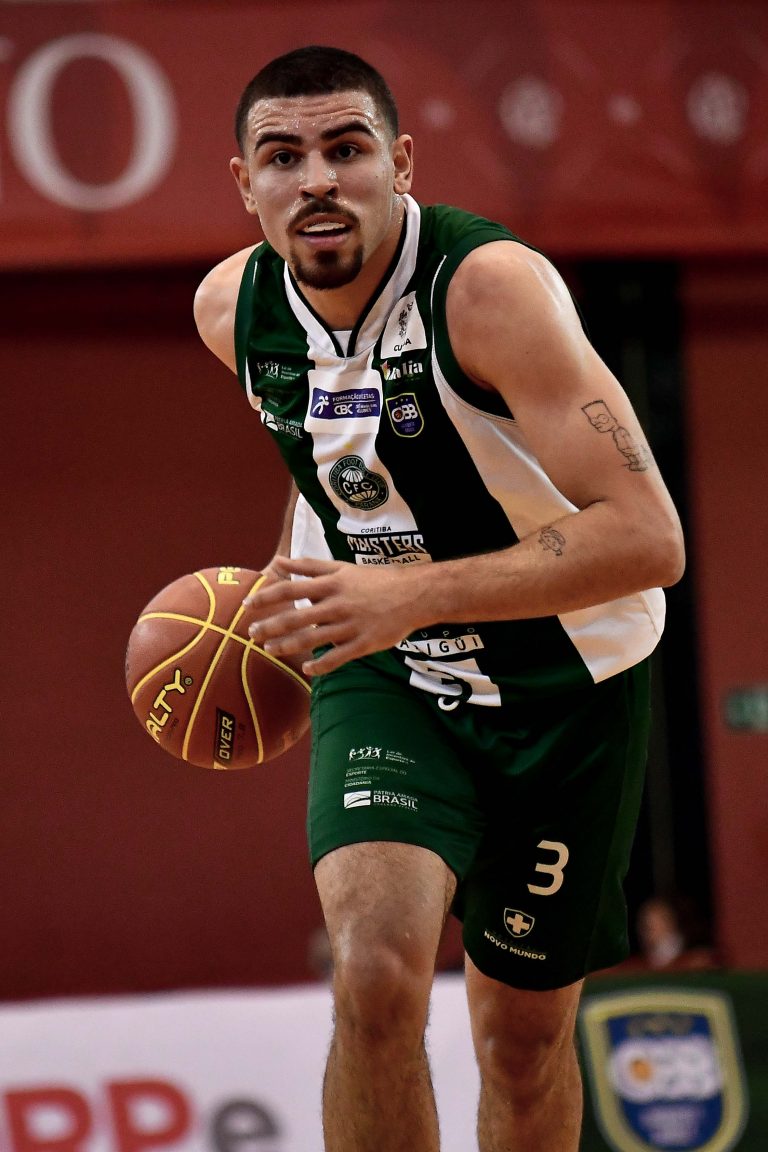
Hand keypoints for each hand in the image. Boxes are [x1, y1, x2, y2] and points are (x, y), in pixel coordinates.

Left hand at [243, 555, 425, 675]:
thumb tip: (278, 561)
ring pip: (313, 639)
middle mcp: (338, 604)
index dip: (267, 597)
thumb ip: (309, 567)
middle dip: (271, 626)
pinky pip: (338, 657)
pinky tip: (306, 668)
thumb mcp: (342, 568)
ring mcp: (351, 626)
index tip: (247, 604)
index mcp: (332, 584)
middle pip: (297, 617)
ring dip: (287, 646)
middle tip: (251, 634)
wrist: (415, 595)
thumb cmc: (376, 580)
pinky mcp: (364, 644)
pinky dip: (320, 664)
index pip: (291, 589)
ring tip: (269, 650)